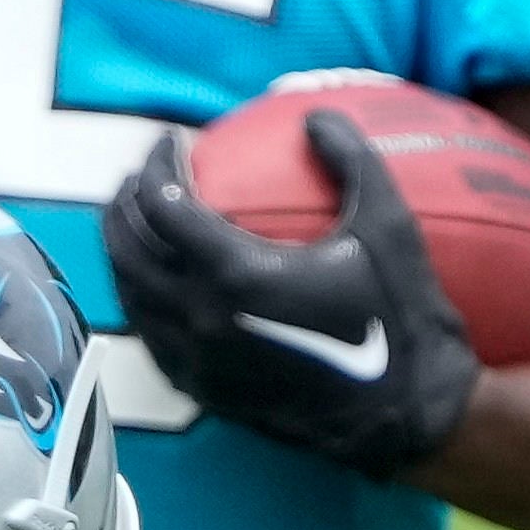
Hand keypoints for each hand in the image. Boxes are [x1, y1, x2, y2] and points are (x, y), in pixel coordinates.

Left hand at [101, 116, 482, 478]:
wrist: (405, 413)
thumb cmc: (399, 317)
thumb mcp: (387, 225)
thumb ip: (351, 157)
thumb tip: (315, 117)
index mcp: (236, 275)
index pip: (163, 205)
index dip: (159, 163)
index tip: (175, 141)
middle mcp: (201, 320)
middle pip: (128, 249)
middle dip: (124, 203)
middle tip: (143, 175)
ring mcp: (197, 362)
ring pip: (130, 296)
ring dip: (124, 251)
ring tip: (139, 221)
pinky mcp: (204, 391)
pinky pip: (151, 337)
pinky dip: (142, 299)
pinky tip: (159, 281)